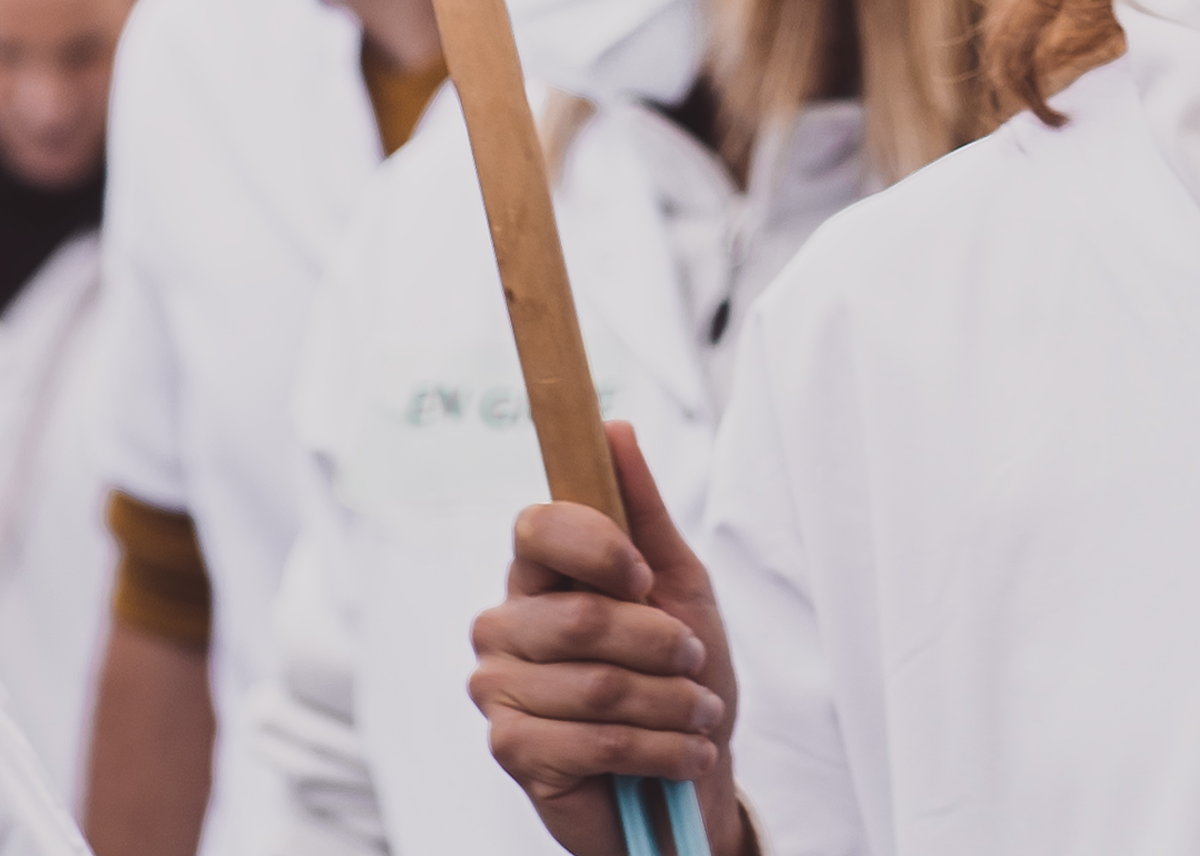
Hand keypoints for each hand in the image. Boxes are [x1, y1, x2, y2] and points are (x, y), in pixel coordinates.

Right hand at [471, 418, 746, 855]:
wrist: (687, 772)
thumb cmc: (679, 672)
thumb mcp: (679, 583)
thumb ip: (643, 509)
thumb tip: (614, 427)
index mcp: (538, 576)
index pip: (537, 528)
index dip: (599, 547)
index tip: (646, 577)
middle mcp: (504, 627)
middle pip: (581, 618)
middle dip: (661, 643)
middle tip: (694, 660)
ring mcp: (500, 690)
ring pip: (598, 686)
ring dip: (673, 703)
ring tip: (699, 713)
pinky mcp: (513, 752)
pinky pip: (595, 743)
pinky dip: (660, 748)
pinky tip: (684, 753)